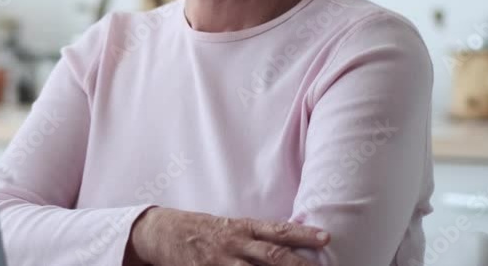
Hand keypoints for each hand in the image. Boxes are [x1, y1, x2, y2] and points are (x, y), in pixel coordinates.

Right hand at [128, 207, 329, 265]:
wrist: (160, 231)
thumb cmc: (199, 229)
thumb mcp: (227, 226)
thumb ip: (254, 235)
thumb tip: (287, 242)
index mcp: (241, 227)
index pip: (278, 230)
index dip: (302, 234)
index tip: (326, 238)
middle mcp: (234, 243)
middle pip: (273, 255)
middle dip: (299, 265)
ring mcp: (221, 261)